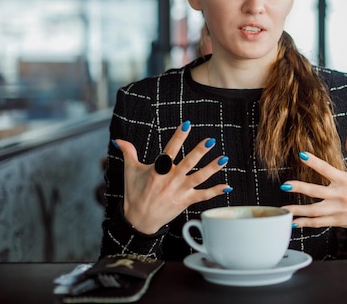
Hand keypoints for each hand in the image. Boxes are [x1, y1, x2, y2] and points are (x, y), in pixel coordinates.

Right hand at [113, 121, 230, 233]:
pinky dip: (215, 192)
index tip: (187, 125)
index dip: (178, 137)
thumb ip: (128, 153)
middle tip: (211, 141)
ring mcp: (179, 191)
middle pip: (188, 163)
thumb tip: (118, 139)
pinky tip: (227, 187)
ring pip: (198, 178)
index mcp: (157, 171)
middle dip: (199, 152)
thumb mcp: (130, 172)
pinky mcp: (185, 202)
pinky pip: (203, 196)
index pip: (170, 150)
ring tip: (224, 159)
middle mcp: (170, 180)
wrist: (138, 221)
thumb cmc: (135, 194)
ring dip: (212, 169)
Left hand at [281, 131, 346, 230]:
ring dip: (298, 210)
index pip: (327, 168)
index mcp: (346, 180)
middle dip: (300, 188)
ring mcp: (338, 209)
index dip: (314, 161)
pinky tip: (292, 223)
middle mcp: (340, 195)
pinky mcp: (337, 221)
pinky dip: (306, 224)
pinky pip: (319, 223)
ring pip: (315, 211)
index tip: (301, 154)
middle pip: (317, 192)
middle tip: (284, 185)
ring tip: (283, 209)